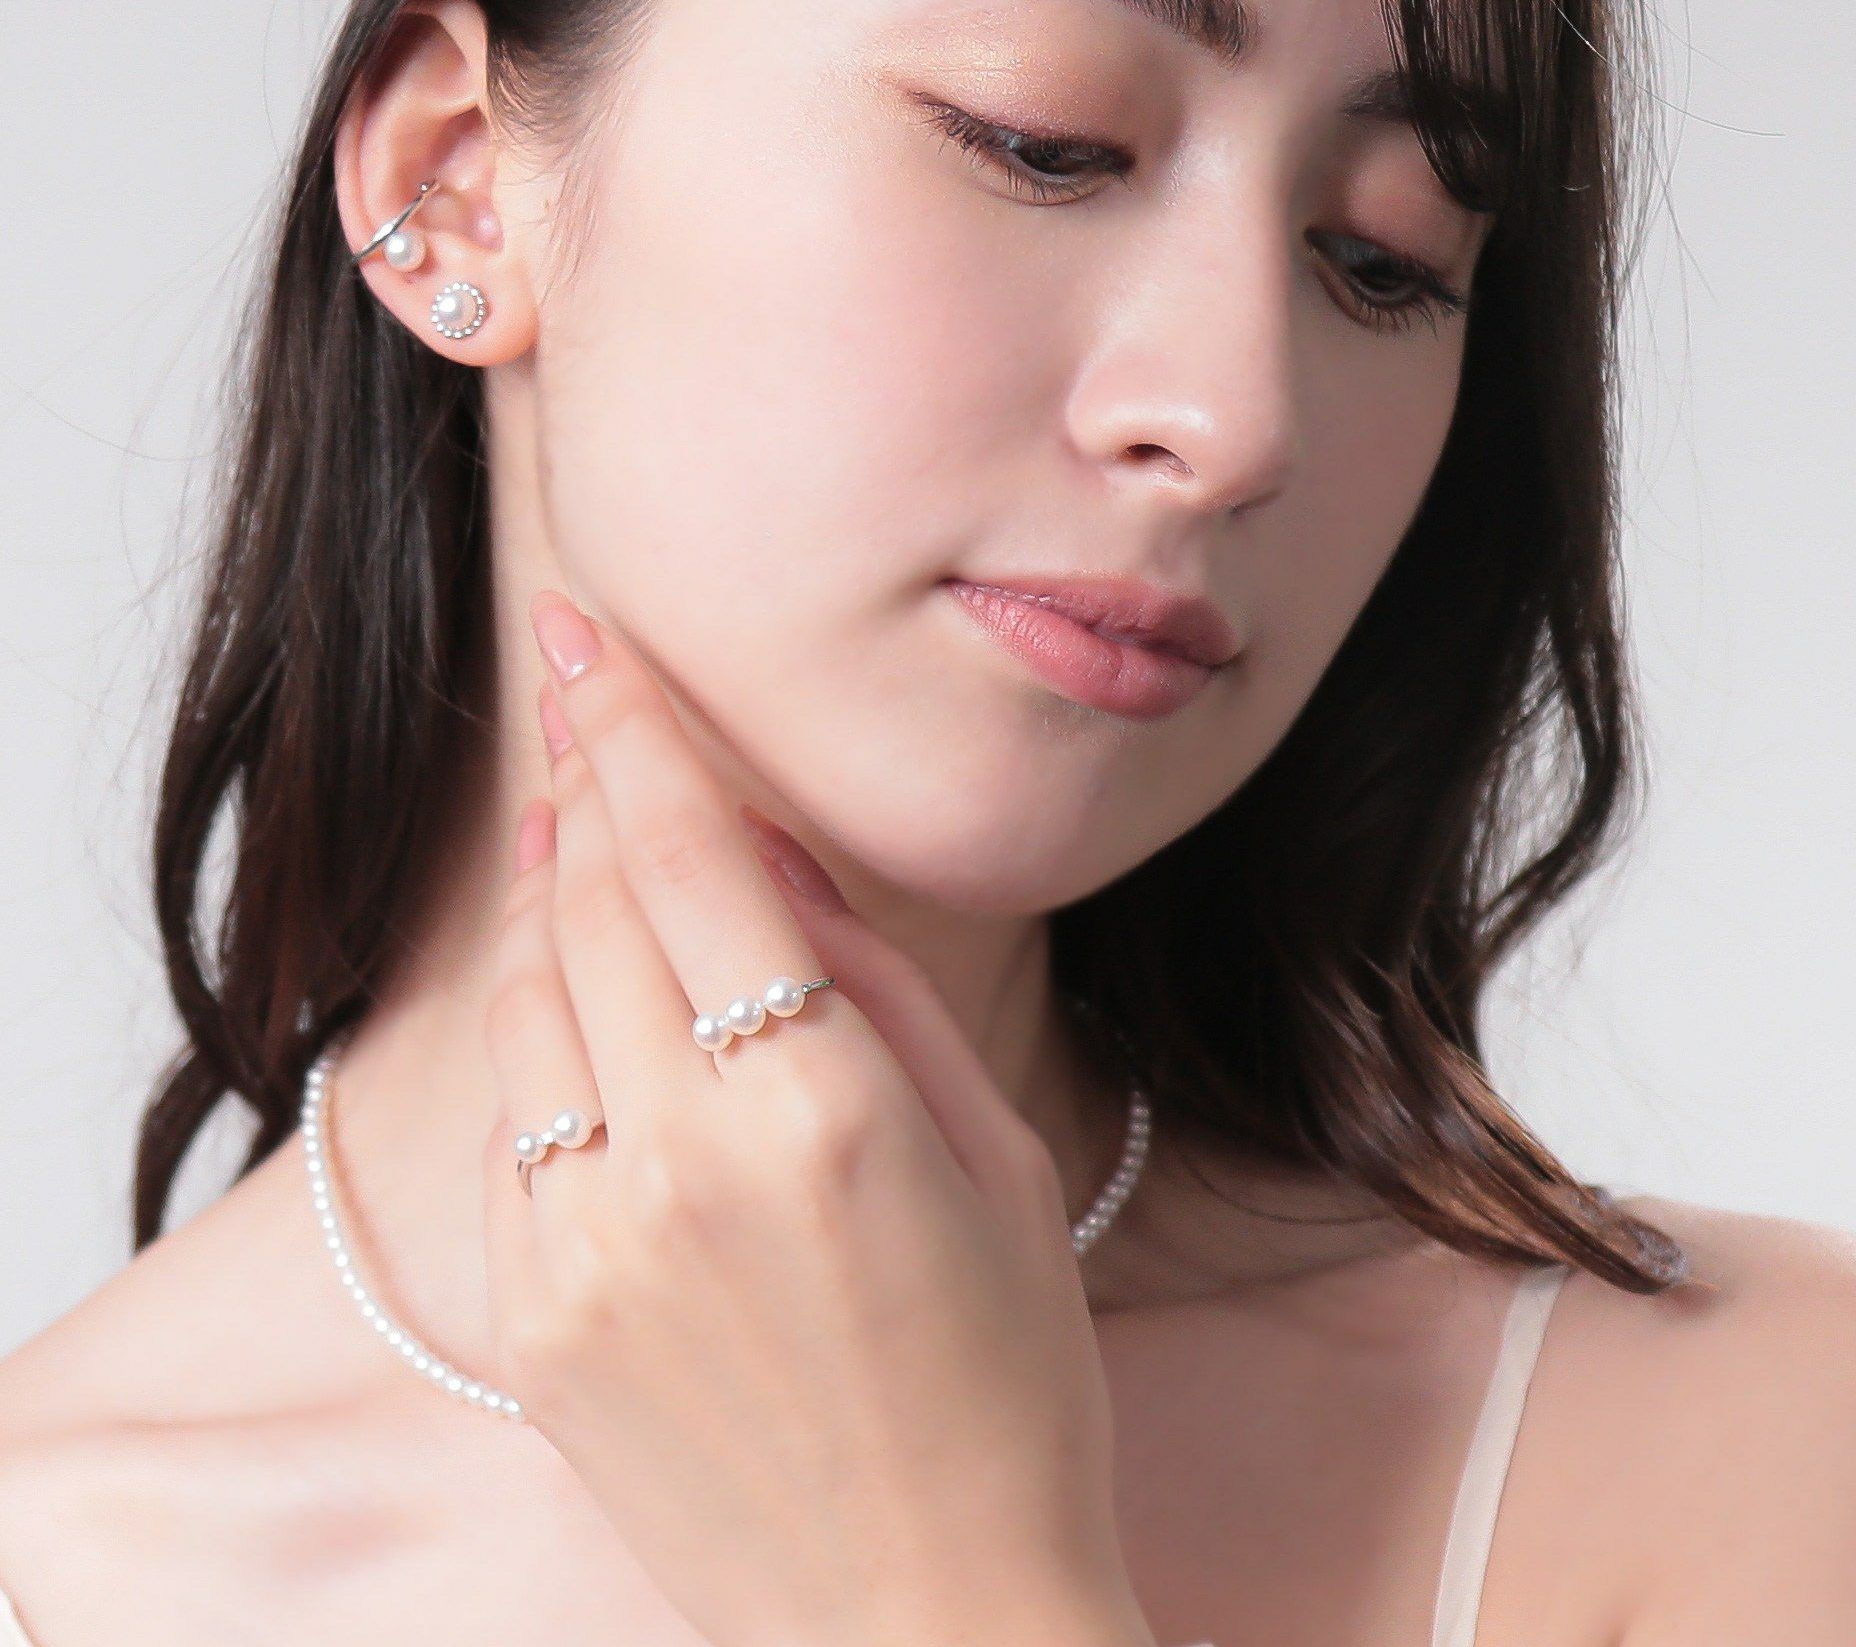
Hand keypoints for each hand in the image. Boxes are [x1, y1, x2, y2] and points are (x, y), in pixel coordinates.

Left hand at [479, 588, 1155, 1646]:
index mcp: (820, 1111)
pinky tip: (576, 987)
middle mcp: (677, 1166)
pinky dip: (542, 1030)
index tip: (588, 641)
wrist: (923, 1616)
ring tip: (578, 824)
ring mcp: (584, 1251)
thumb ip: (876, 987)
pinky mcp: (534, 1324)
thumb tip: (771, 855)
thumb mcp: (994, 1151)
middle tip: (572, 688)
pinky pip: (515, 1126)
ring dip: (553, 893)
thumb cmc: (1005, 1382)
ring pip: (530, 1000)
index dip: (633, 730)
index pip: (691, 858)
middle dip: (584, 776)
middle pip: (594, 904)